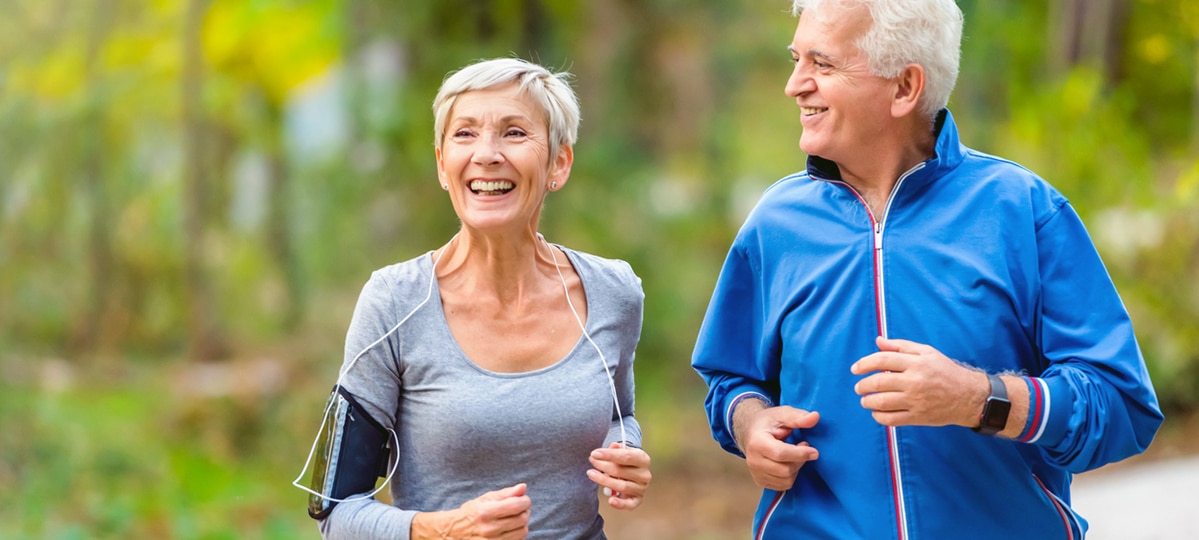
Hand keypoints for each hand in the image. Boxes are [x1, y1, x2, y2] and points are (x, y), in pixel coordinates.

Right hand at [410, 483, 530, 539]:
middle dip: (525, 511)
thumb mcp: (485, 499)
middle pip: (522, 519)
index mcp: (485, 512)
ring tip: (514, 518)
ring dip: (522, 523)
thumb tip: (523, 488)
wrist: (454, 532)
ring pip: (522, 532)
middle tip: (520, 508)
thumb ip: (505, 493)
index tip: (523, 499)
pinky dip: (517, 533)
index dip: (525, 501)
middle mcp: (489, 529)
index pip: (517, 506)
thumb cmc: (471, 513)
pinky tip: (510, 528)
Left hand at [587, 442, 651, 509]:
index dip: (609, 455)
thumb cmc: (625, 461)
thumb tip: (613, 446)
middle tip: (591, 460)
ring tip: (591, 473)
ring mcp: (641, 488)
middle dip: (603, 465)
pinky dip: (620, 504)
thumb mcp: (622, 451)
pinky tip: (610, 500)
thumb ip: (616, 449)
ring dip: (604, 480)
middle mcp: (644, 474)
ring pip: (621, 486)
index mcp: (643, 459)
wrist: (633, 472)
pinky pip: (629, 504)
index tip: (595, 453)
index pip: (626, 456)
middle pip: (620, 471)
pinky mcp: (637, 500)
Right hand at [733, 401, 819, 490]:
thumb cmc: (768, 422)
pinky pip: (783, 486)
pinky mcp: (760, 481)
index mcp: (756, 443)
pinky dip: (790, 476)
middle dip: (800, 460)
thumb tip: (815, 417)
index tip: (814, 452)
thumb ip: (798, 417)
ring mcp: (755, 473)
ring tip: (794, 455)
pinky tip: (788, 463)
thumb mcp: (782, 414)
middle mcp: (753, 460)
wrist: (751, 431)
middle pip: (785, 470)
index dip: (800, 454)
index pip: (780, 454)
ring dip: (796, 468)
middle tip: (802, 447)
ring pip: (786, 480)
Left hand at [851, 336, 987, 427]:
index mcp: (916, 363)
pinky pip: (891, 419)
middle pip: (877, 383)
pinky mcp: (918, 417)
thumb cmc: (945, 371)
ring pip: (881, 403)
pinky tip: (877, 412)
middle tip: (859, 388)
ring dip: (867, 402)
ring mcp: (915, 400)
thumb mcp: (926, 352)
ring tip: (866, 400)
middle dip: (862, 386)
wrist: (968, 396)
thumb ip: (900, 346)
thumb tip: (878, 341)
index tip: (855, 369)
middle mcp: (914, 381)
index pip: (882, 360)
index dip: (864, 364)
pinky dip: (879, 417)